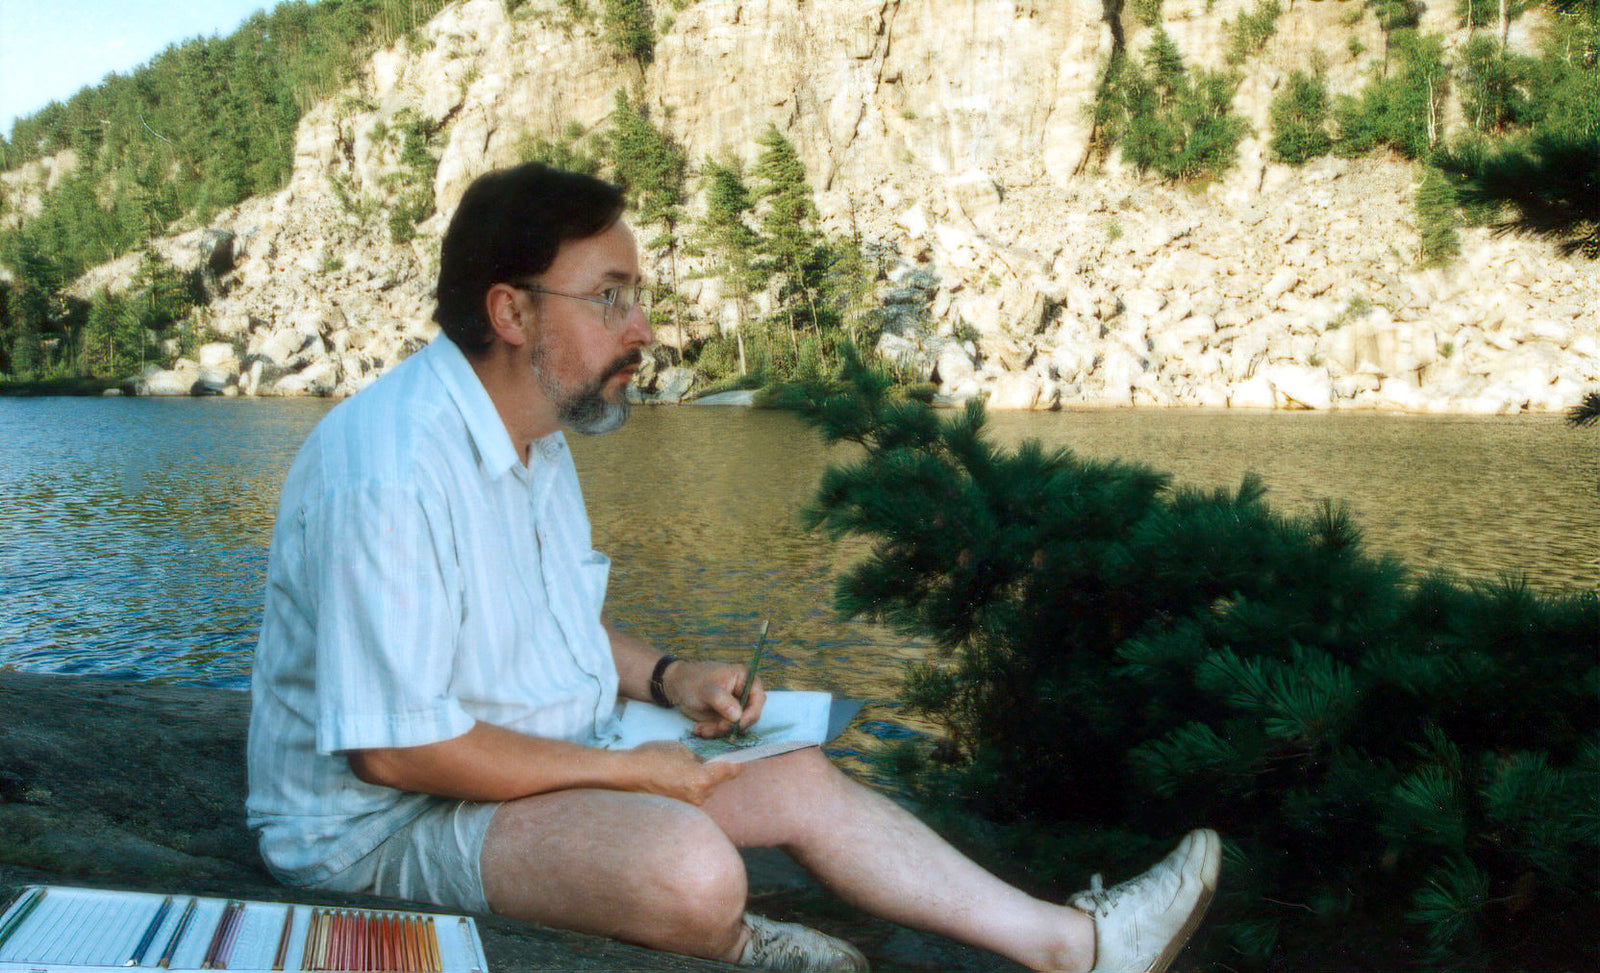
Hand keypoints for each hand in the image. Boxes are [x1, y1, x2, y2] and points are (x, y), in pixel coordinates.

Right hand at [623, 740, 740, 803]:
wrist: (626, 775)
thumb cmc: (651, 758)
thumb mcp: (680, 750)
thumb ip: (700, 757)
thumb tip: (708, 762)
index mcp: (702, 779)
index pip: (731, 771)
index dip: (736, 763)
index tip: (737, 758)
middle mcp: (699, 796)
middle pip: (716, 782)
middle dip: (710, 772)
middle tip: (696, 762)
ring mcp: (689, 806)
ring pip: (703, 790)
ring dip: (697, 782)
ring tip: (678, 772)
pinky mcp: (679, 811)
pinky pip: (691, 797)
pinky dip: (686, 790)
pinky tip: (672, 781)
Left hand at [662, 659, 766, 736]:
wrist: (676, 686)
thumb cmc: (692, 680)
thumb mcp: (706, 689)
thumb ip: (722, 701)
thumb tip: (737, 715)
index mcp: (745, 679)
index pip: (758, 698)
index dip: (751, 714)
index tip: (737, 724)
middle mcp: (744, 693)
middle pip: (749, 716)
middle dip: (731, 725)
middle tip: (715, 728)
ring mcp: (736, 707)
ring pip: (736, 726)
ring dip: (719, 731)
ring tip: (701, 728)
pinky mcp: (726, 718)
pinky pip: (726, 730)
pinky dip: (713, 732)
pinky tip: (699, 728)